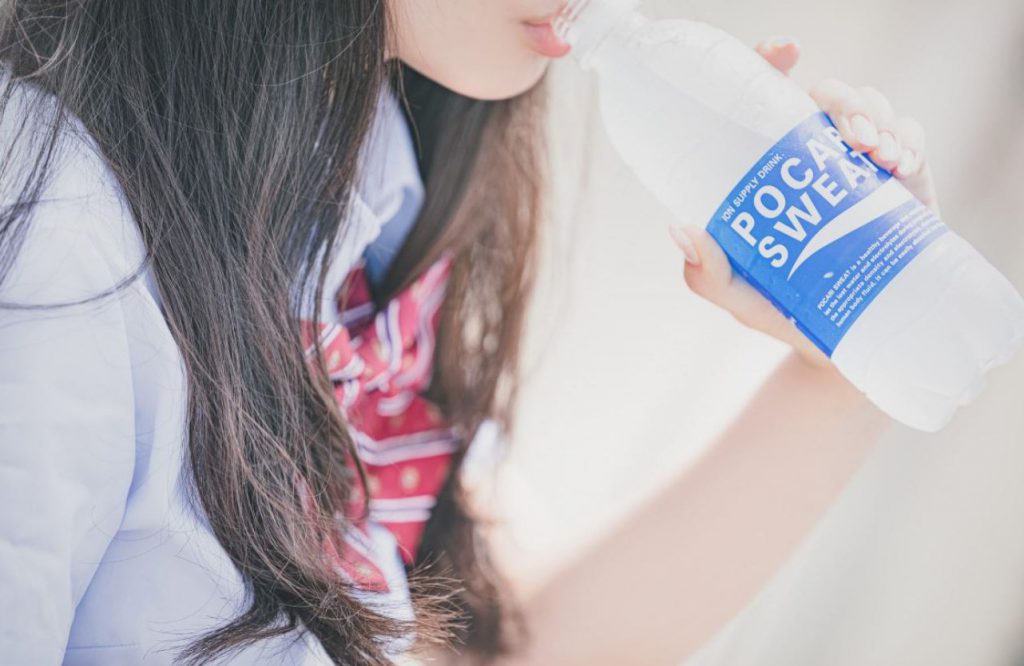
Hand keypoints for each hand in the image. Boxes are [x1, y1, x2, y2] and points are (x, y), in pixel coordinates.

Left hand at [668, 37, 940, 369]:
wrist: (844, 345)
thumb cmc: (783, 310)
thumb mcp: (738, 295)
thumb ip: (705, 273)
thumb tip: (680, 230)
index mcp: (769, 169)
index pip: (766, 101)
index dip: (772, 65)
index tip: (784, 52)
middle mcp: (814, 157)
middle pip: (828, 96)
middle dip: (843, 99)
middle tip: (850, 135)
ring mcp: (859, 166)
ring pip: (872, 108)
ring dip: (879, 118)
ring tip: (879, 155)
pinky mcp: (902, 180)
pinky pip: (910, 136)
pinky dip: (909, 139)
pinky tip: (901, 164)